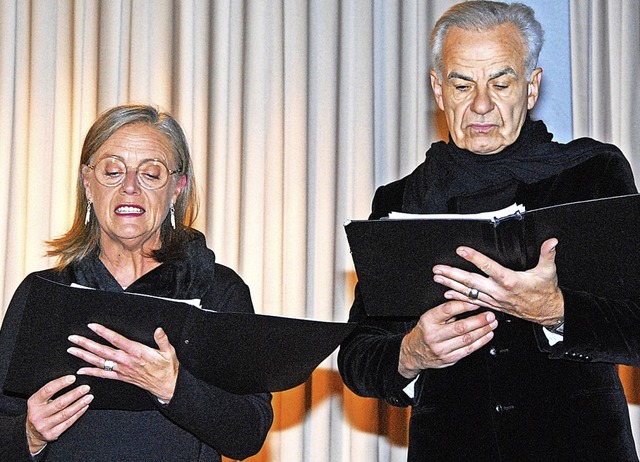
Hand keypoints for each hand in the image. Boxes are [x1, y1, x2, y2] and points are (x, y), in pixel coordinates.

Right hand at [26, 375, 92, 453]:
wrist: (32, 433)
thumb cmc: (40, 411)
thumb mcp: (39, 401)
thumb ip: (51, 392)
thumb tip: (70, 379)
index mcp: (33, 403)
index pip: (47, 390)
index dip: (61, 383)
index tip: (73, 377)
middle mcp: (37, 415)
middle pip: (59, 403)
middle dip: (75, 394)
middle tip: (86, 388)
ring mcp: (44, 426)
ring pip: (66, 414)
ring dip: (79, 404)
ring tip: (89, 397)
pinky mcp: (52, 434)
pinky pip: (68, 422)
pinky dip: (78, 413)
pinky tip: (84, 406)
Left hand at [67, 324, 179, 401]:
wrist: (166, 386)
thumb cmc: (167, 368)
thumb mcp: (169, 352)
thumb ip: (162, 340)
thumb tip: (158, 330)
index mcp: (137, 352)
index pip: (116, 340)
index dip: (104, 333)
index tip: (92, 326)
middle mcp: (126, 361)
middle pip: (102, 351)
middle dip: (86, 344)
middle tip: (73, 338)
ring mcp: (122, 370)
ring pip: (99, 362)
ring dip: (84, 356)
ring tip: (72, 349)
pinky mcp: (122, 377)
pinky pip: (103, 375)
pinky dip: (91, 372)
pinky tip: (81, 370)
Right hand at [398, 300, 497, 378]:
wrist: (414, 352)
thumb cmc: (425, 331)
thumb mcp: (430, 317)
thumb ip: (447, 311)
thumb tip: (469, 302)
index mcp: (428, 320)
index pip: (448, 310)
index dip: (464, 305)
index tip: (477, 302)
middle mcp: (434, 335)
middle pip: (460, 327)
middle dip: (479, 320)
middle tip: (490, 315)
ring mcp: (441, 349)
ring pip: (467, 339)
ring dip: (483, 331)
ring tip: (492, 324)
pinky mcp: (449, 359)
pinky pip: (468, 350)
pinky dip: (480, 342)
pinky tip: (487, 335)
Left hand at [432, 238, 563, 325]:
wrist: (547, 312)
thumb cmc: (545, 291)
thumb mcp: (548, 271)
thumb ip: (547, 254)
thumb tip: (551, 242)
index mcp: (510, 280)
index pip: (488, 267)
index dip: (474, 258)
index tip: (462, 250)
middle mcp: (498, 291)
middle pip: (471, 281)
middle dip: (453, 274)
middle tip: (438, 268)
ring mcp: (494, 299)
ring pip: (468, 292)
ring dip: (451, 284)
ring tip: (438, 278)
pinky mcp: (492, 305)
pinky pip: (472, 301)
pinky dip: (458, 297)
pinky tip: (447, 293)